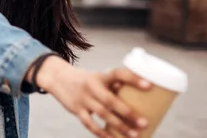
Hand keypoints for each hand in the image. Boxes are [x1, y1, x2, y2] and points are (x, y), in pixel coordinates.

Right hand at [34, 56, 150, 137]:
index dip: (133, 79)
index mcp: (100, 76)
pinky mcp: (76, 109)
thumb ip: (115, 86)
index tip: (149, 85)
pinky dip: (101, 133)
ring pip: (102, 114)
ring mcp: (83, 98)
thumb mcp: (98, 77)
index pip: (118, 74)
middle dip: (128, 113)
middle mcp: (92, 86)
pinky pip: (89, 123)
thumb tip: (141, 97)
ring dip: (119, 126)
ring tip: (134, 135)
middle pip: (111, 100)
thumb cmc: (86, 80)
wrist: (57, 77)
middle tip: (145, 122)